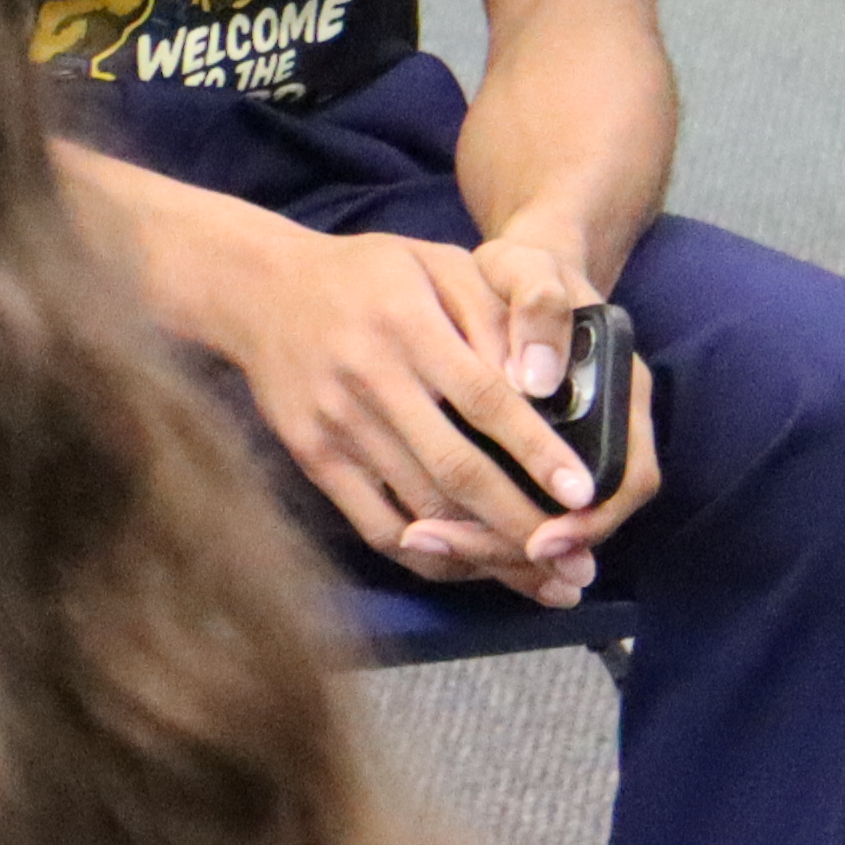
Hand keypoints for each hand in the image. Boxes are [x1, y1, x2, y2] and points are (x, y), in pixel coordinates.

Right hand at [212, 216, 635, 601]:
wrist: (260, 289)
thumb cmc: (370, 275)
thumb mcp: (439, 262)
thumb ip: (495, 312)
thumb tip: (543, 386)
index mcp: (406, 323)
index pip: (483, 398)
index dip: (536, 451)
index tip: (585, 495)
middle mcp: (368, 378)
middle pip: (455, 469)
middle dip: (523, 524)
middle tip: (578, 565)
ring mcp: (335, 424)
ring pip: (422, 508)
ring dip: (488, 553)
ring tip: (544, 582)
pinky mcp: (312, 456)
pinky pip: (376, 525)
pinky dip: (429, 557)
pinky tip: (472, 566)